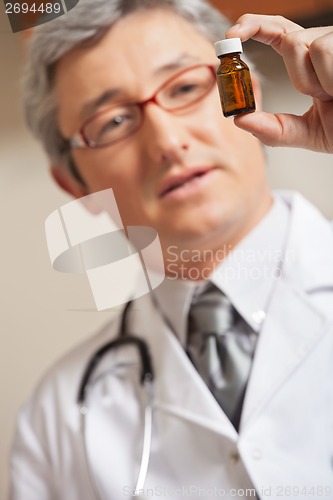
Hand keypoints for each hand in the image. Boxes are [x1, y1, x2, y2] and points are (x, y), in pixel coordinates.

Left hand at [226, 14, 332, 152]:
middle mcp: (323, 44)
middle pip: (290, 39)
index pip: (277, 32)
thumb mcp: (305, 133)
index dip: (253, 26)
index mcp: (308, 60)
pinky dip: (330, 78)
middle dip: (299, 74)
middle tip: (322, 95)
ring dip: (318, 80)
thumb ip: (273, 130)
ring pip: (309, 46)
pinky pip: (324, 50)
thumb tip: (239, 120)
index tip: (230, 37)